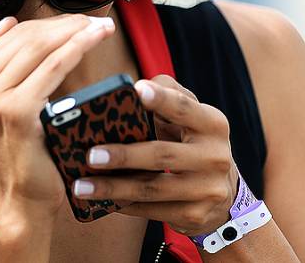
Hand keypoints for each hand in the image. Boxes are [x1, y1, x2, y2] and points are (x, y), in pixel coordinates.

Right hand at [0, 13, 115, 216]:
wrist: (22, 196)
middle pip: (27, 37)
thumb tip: (7, 23)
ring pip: (41, 48)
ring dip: (77, 31)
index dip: (50, 22)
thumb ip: (0, 64)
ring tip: (103, 27)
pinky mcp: (14, 110)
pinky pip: (54, 67)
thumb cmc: (22, 149)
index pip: (13, 35)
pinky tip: (96, 39)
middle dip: (66, 23)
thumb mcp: (2, 102)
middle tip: (97, 20)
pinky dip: (78, 47)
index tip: (79, 18)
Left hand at [71, 75, 238, 236]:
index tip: (136, 90)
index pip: (185, 108)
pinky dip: (124, 205)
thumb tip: (132, 89)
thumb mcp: (193, 119)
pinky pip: (152, 211)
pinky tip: (102, 201)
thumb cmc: (195, 145)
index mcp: (213, 124)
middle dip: (124, 155)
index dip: (161, 99)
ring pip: (153, 188)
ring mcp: (207, 189)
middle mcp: (215, 156)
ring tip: (81, 186)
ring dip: (113, 188)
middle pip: (163, 154)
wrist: (223, 194)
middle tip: (91, 155)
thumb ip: (169, 97)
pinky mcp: (195, 215)